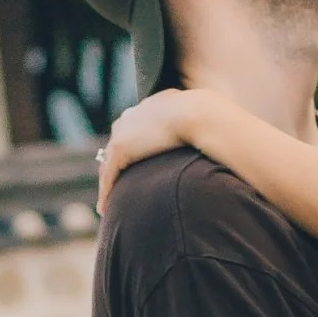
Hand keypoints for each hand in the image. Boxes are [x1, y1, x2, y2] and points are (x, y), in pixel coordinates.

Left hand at [96, 89, 201, 208]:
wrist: (197, 114)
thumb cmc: (206, 116)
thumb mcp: (198, 116)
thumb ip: (195, 124)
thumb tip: (212, 131)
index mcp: (148, 108)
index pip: (134, 130)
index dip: (134, 149)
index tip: (136, 166)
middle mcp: (130, 117)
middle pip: (117, 146)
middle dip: (115, 166)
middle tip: (117, 187)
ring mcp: (123, 133)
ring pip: (109, 164)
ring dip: (108, 184)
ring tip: (107, 204)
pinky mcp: (120, 150)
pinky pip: (109, 176)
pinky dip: (106, 193)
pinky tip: (105, 209)